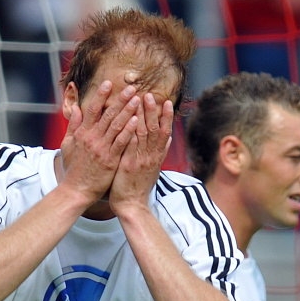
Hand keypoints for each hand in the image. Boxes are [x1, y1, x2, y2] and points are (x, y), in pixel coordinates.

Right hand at [59, 80, 140, 201]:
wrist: (76, 190)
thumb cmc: (73, 170)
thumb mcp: (68, 145)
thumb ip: (73, 126)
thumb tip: (75, 109)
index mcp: (82, 133)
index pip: (92, 109)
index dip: (101, 95)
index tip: (109, 83)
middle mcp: (92, 138)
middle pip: (107, 114)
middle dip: (120, 99)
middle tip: (131, 87)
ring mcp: (101, 148)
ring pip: (116, 125)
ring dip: (127, 111)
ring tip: (137, 99)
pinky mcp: (110, 160)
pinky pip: (120, 142)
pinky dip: (128, 131)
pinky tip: (136, 121)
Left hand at [109, 93, 173, 214]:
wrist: (132, 206)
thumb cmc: (139, 188)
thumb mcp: (153, 169)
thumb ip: (160, 153)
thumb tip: (169, 138)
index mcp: (156, 157)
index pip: (164, 133)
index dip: (166, 117)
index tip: (165, 102)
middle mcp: (151, 156)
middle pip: (155, 129)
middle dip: (153, 111)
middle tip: (151, 94)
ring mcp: (141, 160)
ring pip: (145, 133)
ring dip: (144, 115)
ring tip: (142, 99)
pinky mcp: (130, 165)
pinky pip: (132, 144)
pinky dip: (133, 130)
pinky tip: (132, 118)